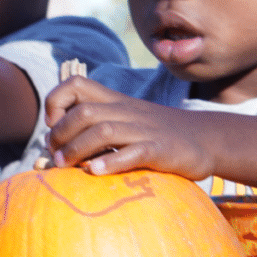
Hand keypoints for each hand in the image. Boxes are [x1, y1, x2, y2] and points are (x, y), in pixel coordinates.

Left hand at [45, 76, 213, 179]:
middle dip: (60, 134)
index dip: (56, 101)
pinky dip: (111, 161)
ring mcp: (145, 130)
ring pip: (104, 130)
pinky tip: (95, 172)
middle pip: (84, 112)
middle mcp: (126, 112)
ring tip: (65, 166)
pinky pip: (134, 152)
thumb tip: (53, 146)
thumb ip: (93, 127)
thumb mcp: (125, 122)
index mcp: (114, 102)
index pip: (76, 85)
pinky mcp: (161, 150)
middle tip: (54, 157)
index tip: (52, 126)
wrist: (205, 139)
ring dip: (78, 149)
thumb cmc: (156, 135)